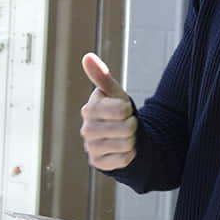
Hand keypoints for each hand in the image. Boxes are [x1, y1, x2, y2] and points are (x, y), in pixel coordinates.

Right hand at [80, 52, 136, 170]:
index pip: (121, 109)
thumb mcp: (114, 93)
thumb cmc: (117, 111)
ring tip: (125, 136)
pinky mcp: (97, 163)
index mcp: (90, 109)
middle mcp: (87, 129)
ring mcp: (91, 148)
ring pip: (126, 145)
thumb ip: (101, 76)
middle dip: (132, 125)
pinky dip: (130, 155)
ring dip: (132, 140)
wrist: (120, 137)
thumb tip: (87, 56)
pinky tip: (124, 149)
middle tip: (127, 124)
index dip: (128, 109)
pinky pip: (124, 160)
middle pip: (125, 129)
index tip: (124, 109)